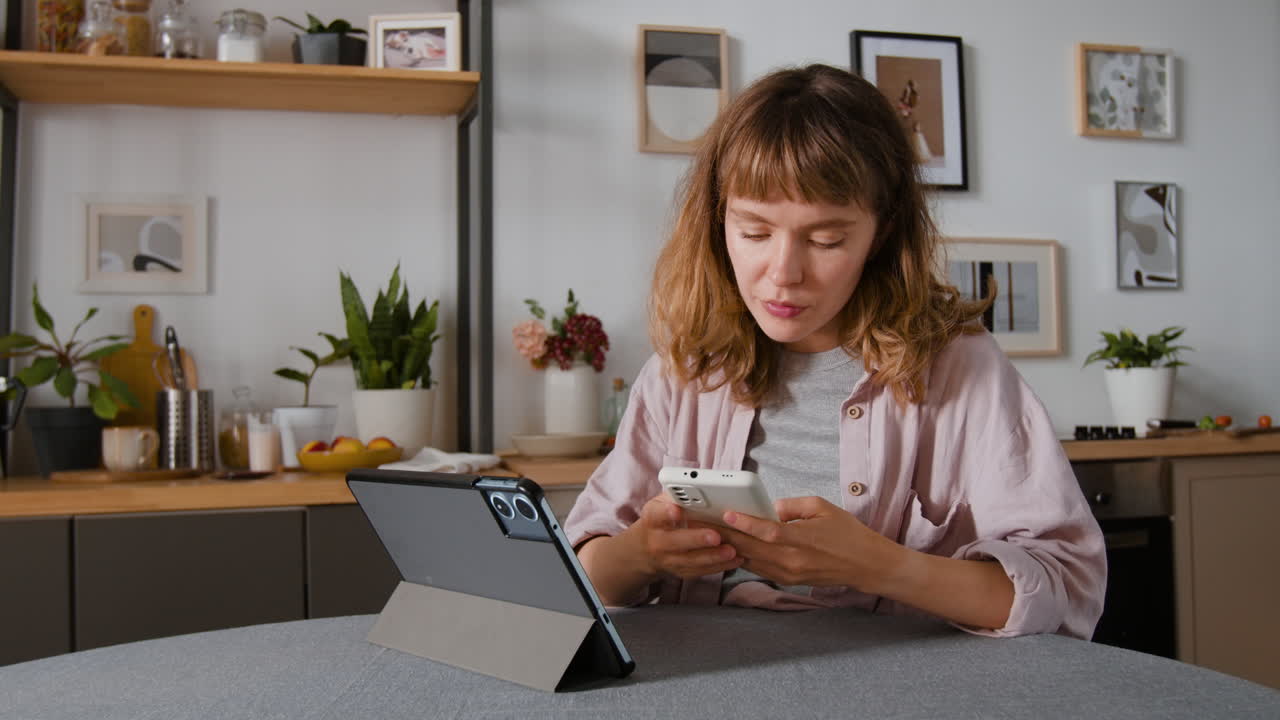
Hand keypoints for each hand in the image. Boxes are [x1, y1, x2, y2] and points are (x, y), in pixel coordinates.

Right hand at [624, 494, 743, 580]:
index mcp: (652, 519)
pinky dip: (718, 567)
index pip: (656, 515)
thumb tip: (700, 485)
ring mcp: (668, 559)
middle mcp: (657, 541)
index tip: (677, 509)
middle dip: (697, 538)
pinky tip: (734, 560)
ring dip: (713, 556)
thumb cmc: (660, 520)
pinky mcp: (681, 572)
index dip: (666, 512)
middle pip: (676, 541)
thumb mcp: (660, 504)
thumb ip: (676, 496)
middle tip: (716, 535)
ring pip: (691, 560)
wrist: (644, 550)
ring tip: (732, 551)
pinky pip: (700, 571)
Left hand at [712, 496, 903, 592]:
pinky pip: (760, 570)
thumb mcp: (822, 507)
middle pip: (752, 548)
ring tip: (713, 535)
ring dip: (731, 548)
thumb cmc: (847, 533)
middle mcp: (793, 560)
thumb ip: (792, 506)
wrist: (865, 565)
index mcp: (802, 539)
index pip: (766, 531)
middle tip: (708, 523)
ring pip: (752, 561)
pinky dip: (745, 559)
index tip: (726, 513)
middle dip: (728, 535)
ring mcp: (789, 574)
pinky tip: (732, 548)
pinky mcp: (789, 581)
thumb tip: (768, 509)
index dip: (744, 523)